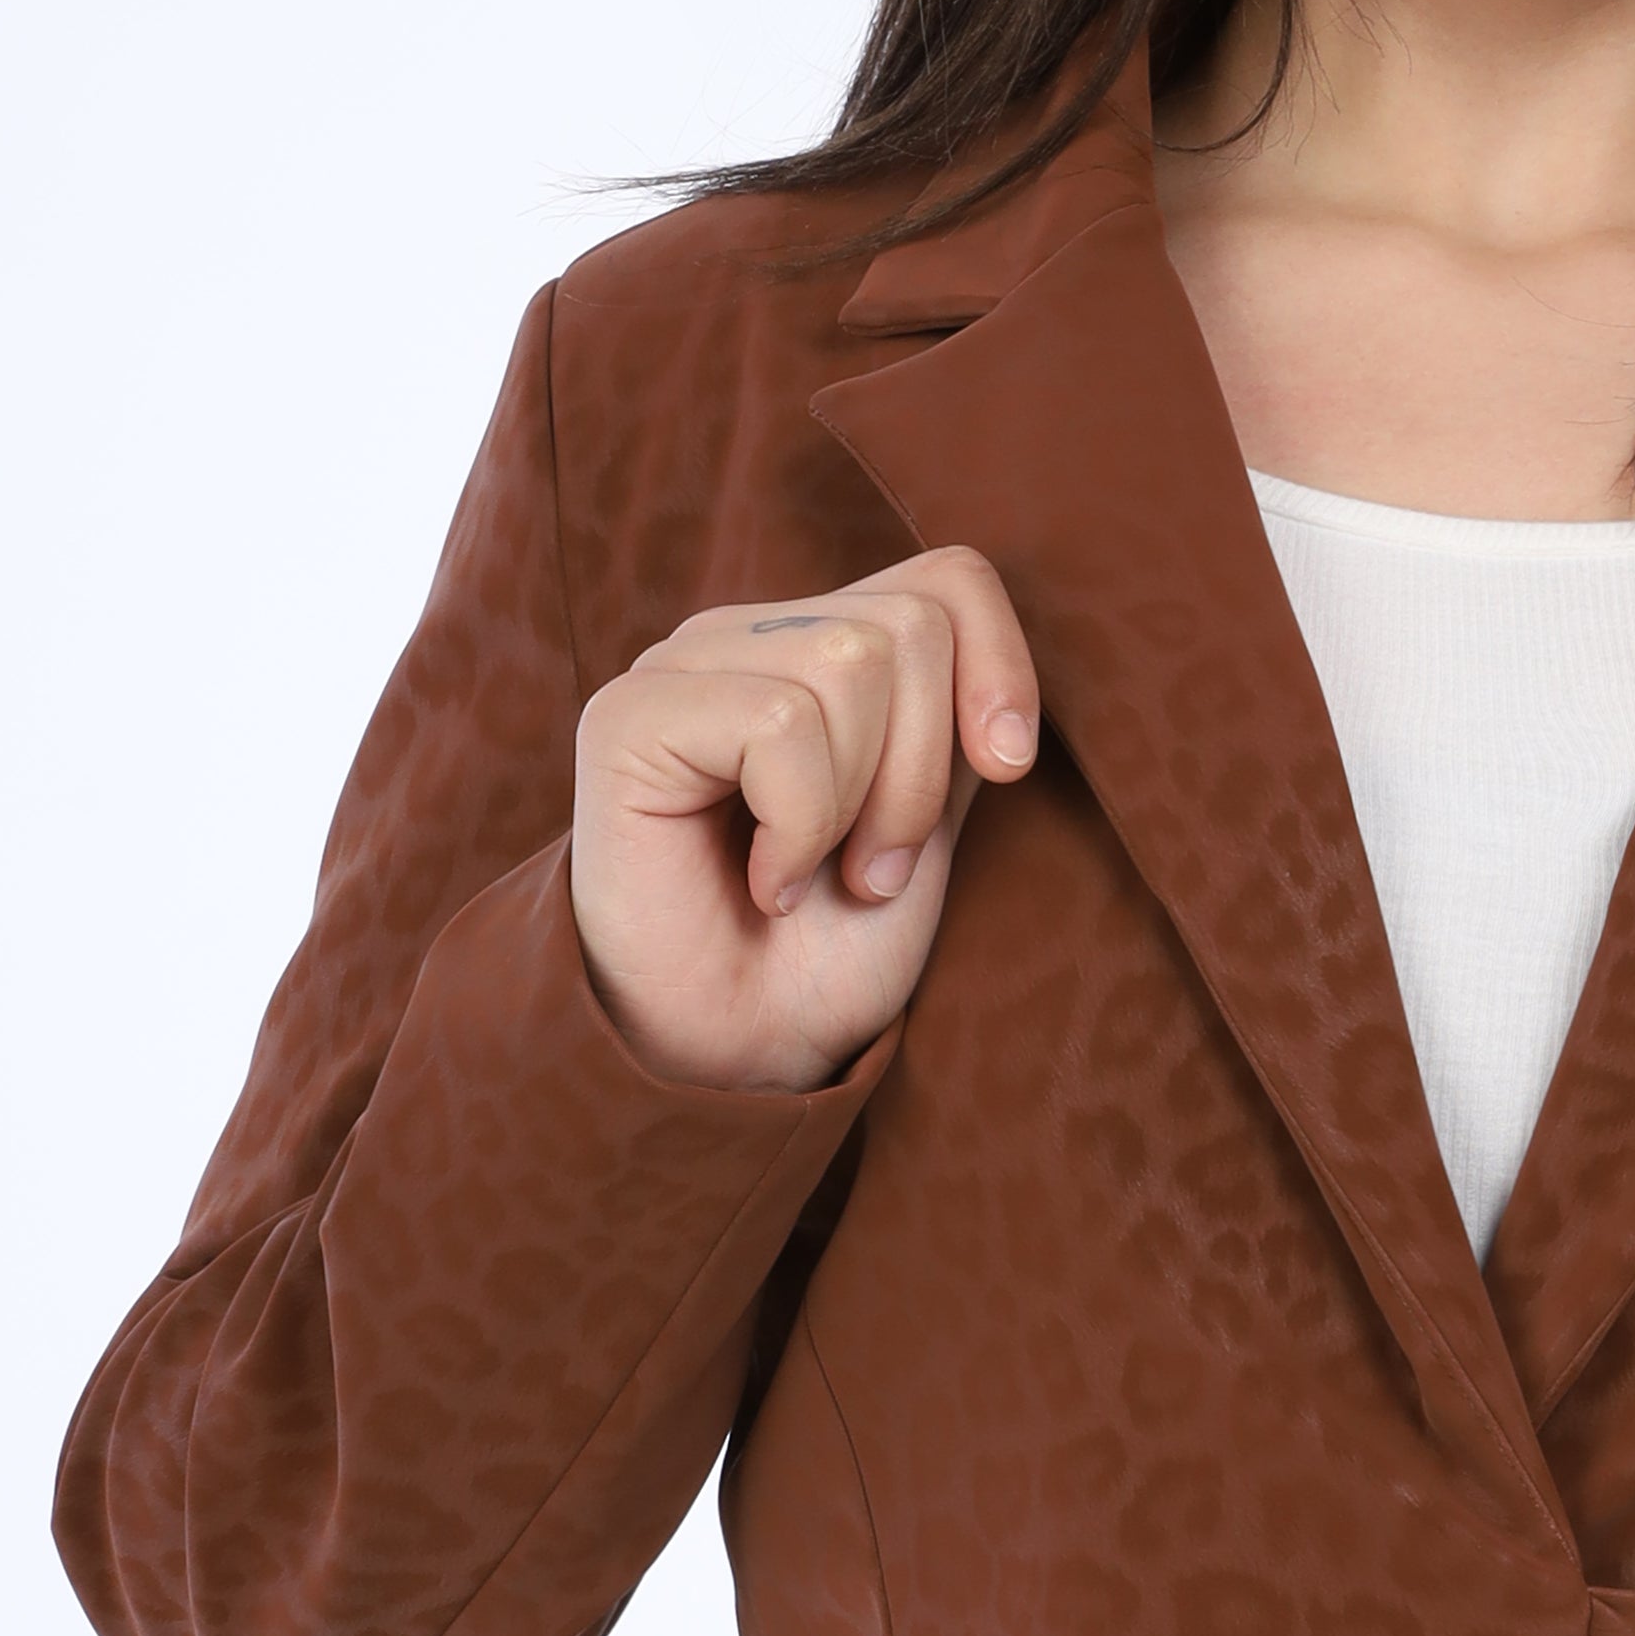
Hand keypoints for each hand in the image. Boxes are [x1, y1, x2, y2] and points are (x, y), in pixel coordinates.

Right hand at [569, 549, 1038, 1092]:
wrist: (740, 1054)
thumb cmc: (830, 952)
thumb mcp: (929, 825)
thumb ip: (956, 729)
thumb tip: (993, 670)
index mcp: (820, 647)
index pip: (947, 580)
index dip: (1001, 666)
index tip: (1005, 770)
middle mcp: (748, 638)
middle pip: (910, 627)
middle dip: (922, 774)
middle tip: (870, 867)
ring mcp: (682, 667)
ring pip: (851, 663)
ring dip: (859, 806)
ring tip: (815, 876)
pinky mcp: (629, 715)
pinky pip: (778, 721)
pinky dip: (798, 827)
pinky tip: (768, 882)